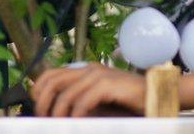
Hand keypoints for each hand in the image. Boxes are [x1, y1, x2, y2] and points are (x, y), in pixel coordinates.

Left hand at [32, 63, 146, 116]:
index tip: (39, 110)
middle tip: (45, 119)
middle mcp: (90, 69)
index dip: (38, 91)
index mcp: (85, 70)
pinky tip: (78, 123)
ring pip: (66, 93)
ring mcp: (100, 75)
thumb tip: (55, 113)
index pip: (51, 74)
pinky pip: (83, 100)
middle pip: (53, 80)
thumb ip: (79, 102)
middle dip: (43, 102)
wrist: (155, 96)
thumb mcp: (98, 102)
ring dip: (58, 112)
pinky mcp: (109, 84)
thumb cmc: (127, 103)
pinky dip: (76, 114)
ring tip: (59, 124)